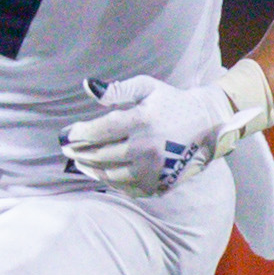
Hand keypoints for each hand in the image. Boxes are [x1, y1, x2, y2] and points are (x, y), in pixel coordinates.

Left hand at [61, 61, 272, 196]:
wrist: (207, 124)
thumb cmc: (172, 102)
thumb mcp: (148, 87)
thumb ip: (119, 89)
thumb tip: (89, 87)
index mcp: (142, 121)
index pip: (98, 131)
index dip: (78, 134)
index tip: (65, 135)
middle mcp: (146, 147)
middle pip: (101, 154)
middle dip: (79, 152)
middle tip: (68, 150)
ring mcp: (153, 168)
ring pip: (110, 174)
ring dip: (91, 169)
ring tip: (81, 164)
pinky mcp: (160, 182)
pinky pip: (127, 187)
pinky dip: (110, 182)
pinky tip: (102, 174)